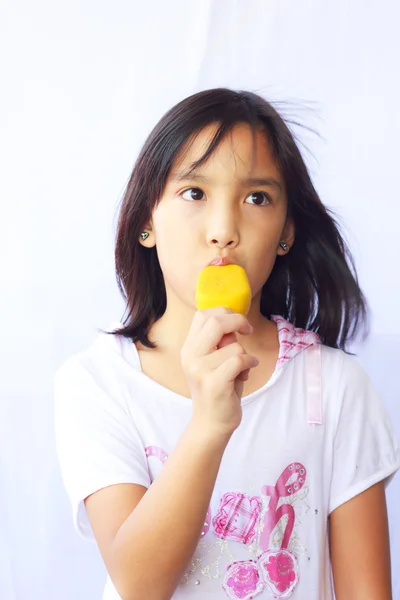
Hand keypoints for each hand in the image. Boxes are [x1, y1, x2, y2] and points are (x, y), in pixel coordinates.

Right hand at [181, 308, 258, 435]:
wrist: (211, 423)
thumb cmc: (218, 388)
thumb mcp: (215, 361)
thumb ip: (220, 341)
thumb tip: (234, 323)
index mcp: (188, 348)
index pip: (203, 314)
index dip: (224, 312)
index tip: (238, 322)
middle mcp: (190, 356)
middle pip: (216, 322)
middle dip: (238, 321)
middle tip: (248, 330)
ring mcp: (199, 370)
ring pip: (234, 346)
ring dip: (245, 355)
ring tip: (241, 369)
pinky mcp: (213, 384)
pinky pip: (239, 360)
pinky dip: (249, 364)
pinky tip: (247, 372)